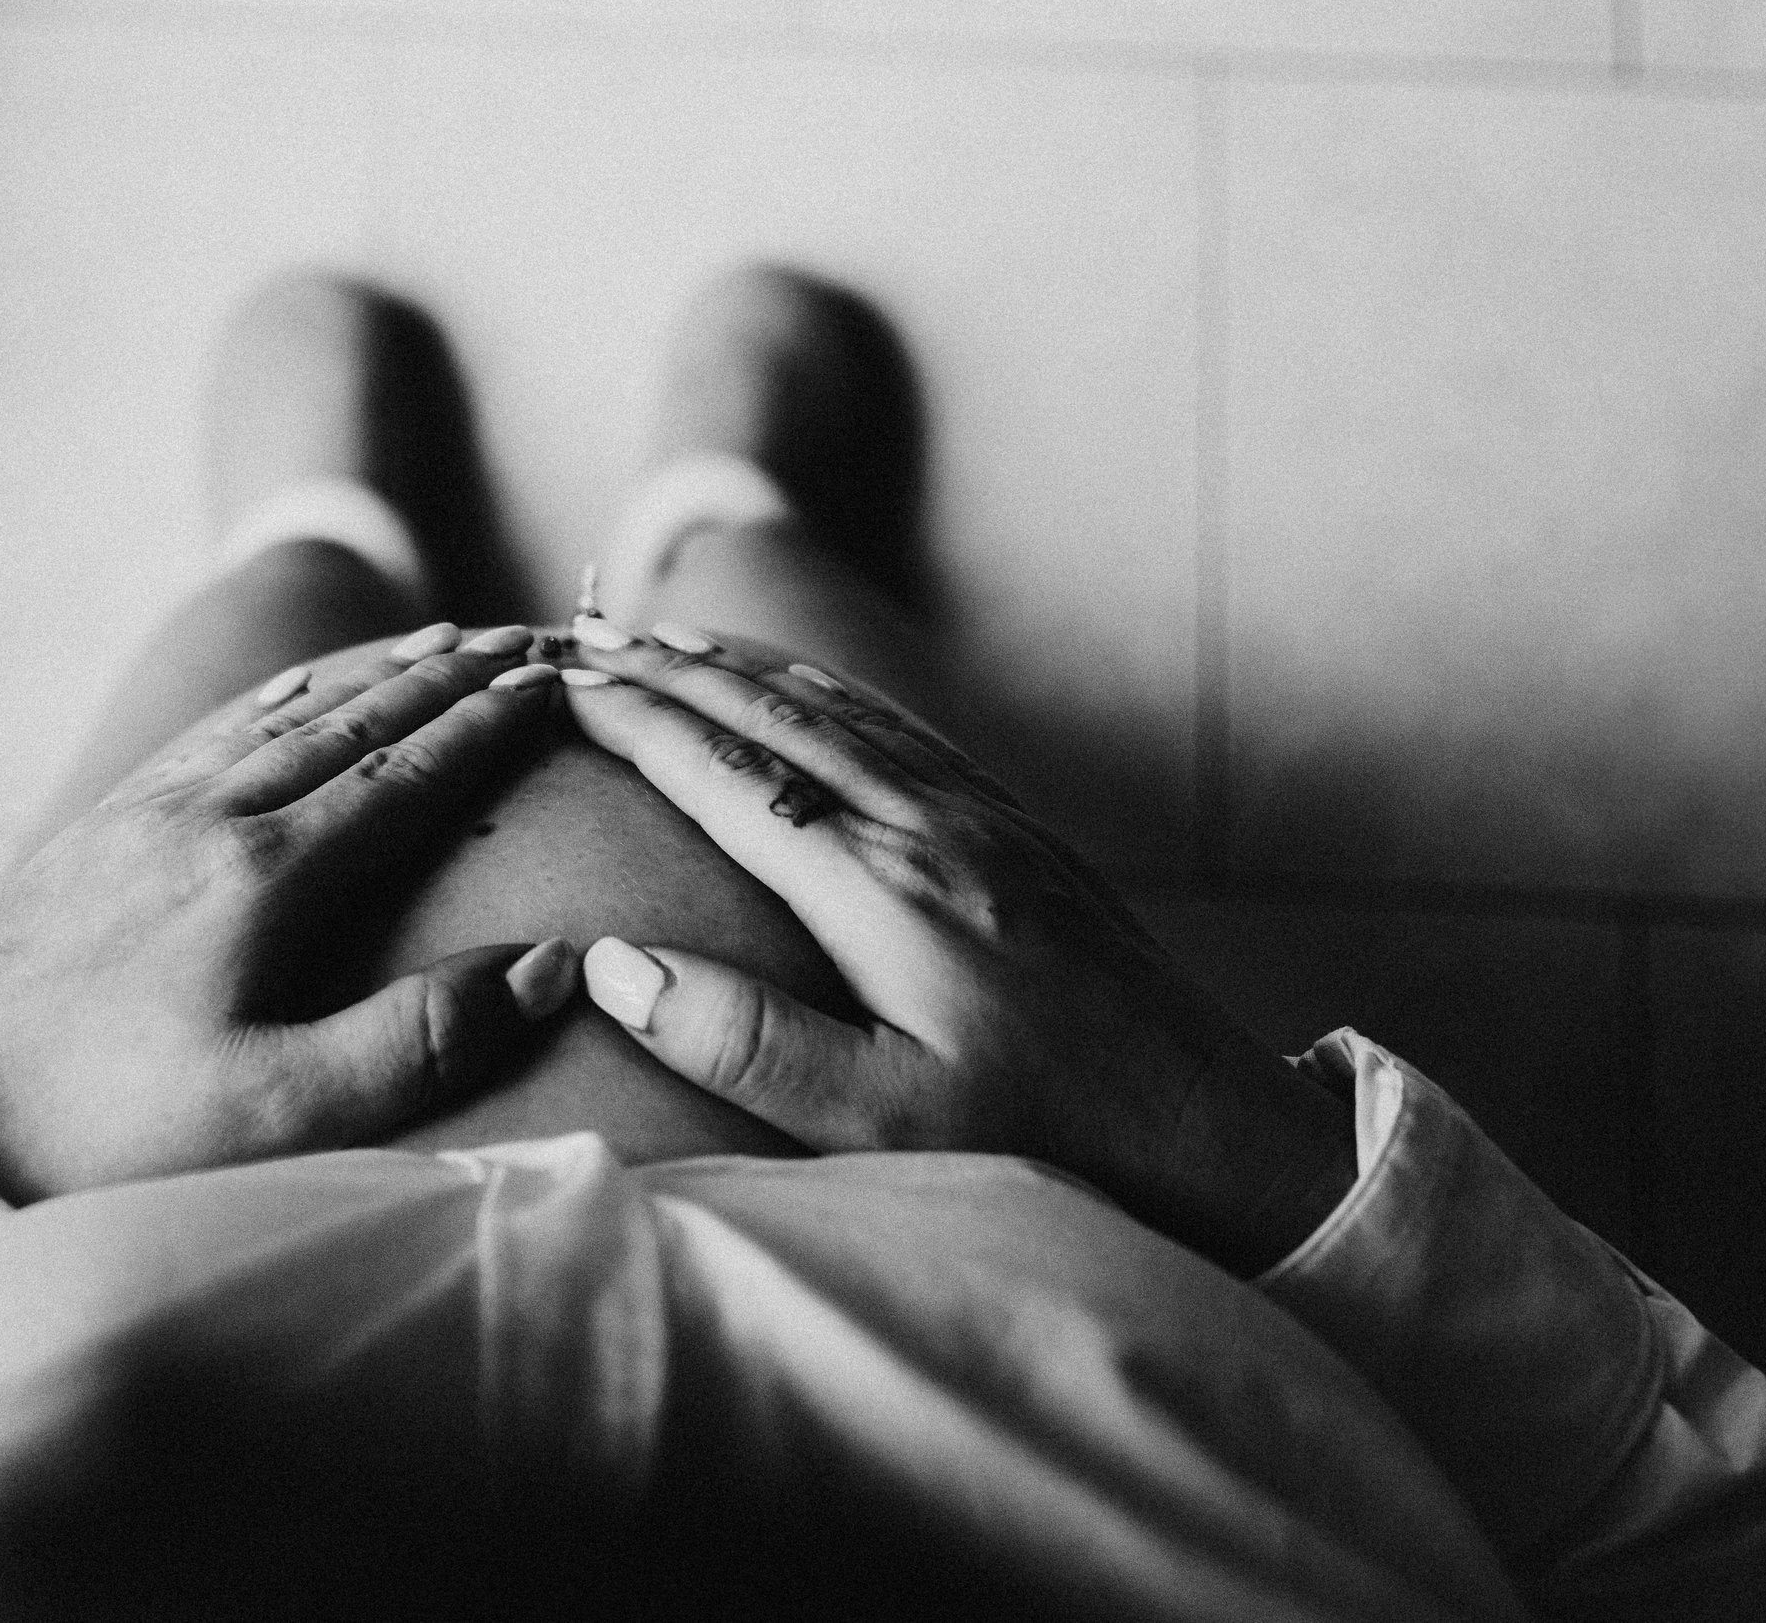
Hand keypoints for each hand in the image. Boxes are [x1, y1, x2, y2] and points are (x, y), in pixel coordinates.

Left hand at [0, 633, 579, 1203]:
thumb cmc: (105, 1133)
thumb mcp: (279, 1113)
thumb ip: (419, 1039)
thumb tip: (550, 963)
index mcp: (262, 878)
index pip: (408, 776)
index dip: (489, 725)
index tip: (557, 680)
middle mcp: (204, 819)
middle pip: (352, 720)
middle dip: (448, 673)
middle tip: (526, 633)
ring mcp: (141, 816)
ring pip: (280, 711)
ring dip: (371, 670)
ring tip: (440, 639)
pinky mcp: (95, 833)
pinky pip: (209, 732)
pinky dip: (279, 695)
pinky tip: (295, 689)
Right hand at [560, 634, 1353, 1275]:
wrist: (1207, 1121)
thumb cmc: (1038, 1134)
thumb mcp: (878, 1117)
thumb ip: (741, 1042)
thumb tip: (614, 962)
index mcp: (874, 888)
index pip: (724, 776)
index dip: (634, 722)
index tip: (559, 682)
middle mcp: (922, 826)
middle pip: (769, 717)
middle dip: (665, 667)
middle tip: (579, 632)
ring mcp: (976, 818)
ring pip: (834, 708)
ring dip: (736, 664)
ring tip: (660, 635)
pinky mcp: (1016, 830)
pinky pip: (897, 726)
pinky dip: (823, 689)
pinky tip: (800, 687)